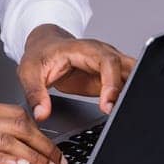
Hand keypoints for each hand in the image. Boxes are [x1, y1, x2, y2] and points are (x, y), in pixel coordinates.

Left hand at [18, 24, 137, 121]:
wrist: (45, 48)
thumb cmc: (40, 55)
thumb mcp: (29, 72)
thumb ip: (35, 93)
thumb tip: (41, 114)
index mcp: (85, 50)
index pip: (108, 62)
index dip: (112, 82)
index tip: (108, 105)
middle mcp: (103, 55)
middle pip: (128, 66)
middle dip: (132, 87)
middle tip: (126, 112)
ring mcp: (110, 67)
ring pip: (134, 76)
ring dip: (134, 94)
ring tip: (128, 115)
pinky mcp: (111, 80)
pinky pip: (128, 87)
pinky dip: (129, 99)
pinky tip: (125, 114)